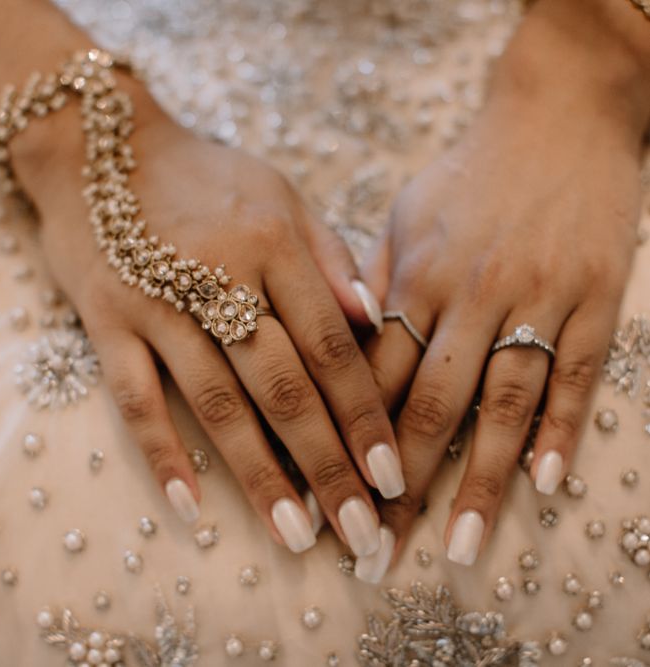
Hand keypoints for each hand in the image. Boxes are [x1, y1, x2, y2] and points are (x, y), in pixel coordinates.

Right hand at [12, 80, 403, 556]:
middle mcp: (221, 278)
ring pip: (218, 404)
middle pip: (284, 387)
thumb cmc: (206, 176)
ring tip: (295, 534)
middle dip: (328, 464)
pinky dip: (161, 453)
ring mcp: (159, 304)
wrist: (99, 144)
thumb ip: (329, 257)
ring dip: (259, 474)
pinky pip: (134, 397)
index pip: (332, 348)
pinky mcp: (107, 322)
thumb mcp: (281, 195)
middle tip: (361, 532)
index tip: (393, 476)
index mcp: (275, 246)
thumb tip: (372, 320)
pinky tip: (189, 508)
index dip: (365, 416)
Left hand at [361, 19, 647, 572]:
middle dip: (403, 483)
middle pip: (431, 404)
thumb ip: (375, 283)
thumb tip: (345, 345)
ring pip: (503, 402)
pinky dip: (560, 428)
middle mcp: (471, 294)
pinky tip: (545, 482)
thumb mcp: (406, 216)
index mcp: (416, 276)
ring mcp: (536, 297)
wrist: (556, 115)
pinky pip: (575, 373)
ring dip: (480, 479)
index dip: (351, 442)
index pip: (376, 377)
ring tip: (461, 544)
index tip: (333, 495)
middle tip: (380, 550)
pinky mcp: (593, 296)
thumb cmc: (469, 171)